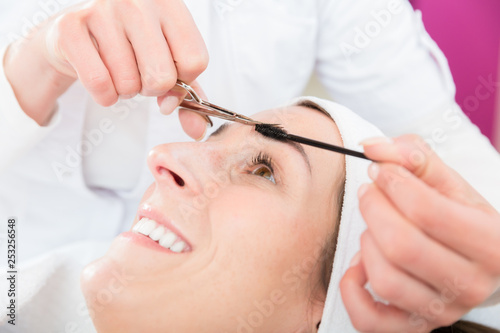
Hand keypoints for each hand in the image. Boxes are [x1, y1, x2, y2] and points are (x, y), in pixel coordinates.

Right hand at [4, 0, 208, 138]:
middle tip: (140, 76)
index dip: (182, 81)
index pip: (195, 61)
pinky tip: (102, 79)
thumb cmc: (128, 47)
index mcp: (170, 4)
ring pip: (130, 84)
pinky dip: (104, 96)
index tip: (168, 75)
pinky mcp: (72, 26)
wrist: (76, 35)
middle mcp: (139, 1)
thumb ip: (187, 92)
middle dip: (152, 89)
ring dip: (125, 90)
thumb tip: (198, 129)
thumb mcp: (166, 61)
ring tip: (118, 70)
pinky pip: (100, 84)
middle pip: (163, 77)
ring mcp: (103, 9)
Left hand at [340, 134, 499, 332]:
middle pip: (401, 246)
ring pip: (384, 279)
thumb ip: (414, 157)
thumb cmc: (461, 218)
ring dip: (367, 243)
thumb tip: (372, 147)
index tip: (381, 170)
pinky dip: (352, 290)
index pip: (426, 210)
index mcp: (491, 244)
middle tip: (370, 192)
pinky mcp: (414, 326)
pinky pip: (369, 319)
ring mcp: (442, 311)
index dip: (392, 182)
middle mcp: (470, 284)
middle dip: (373, 209)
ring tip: (374, 228)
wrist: (479, 263)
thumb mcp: (451, 183)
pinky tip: (358, 265)